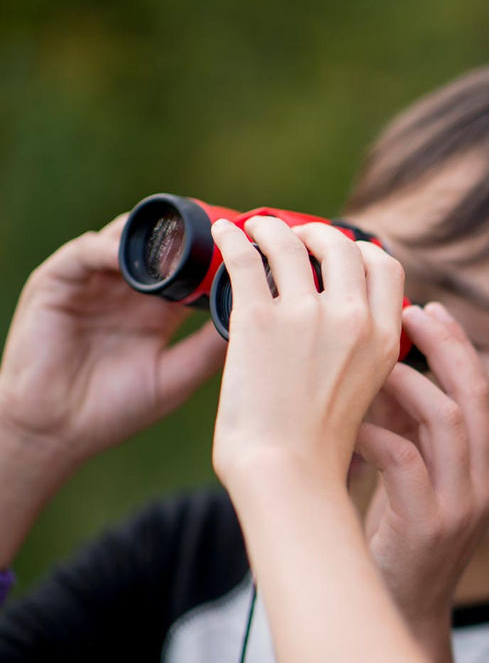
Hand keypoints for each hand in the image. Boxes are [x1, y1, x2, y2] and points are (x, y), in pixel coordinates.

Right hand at [0, 215, 225, 469]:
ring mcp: (94, 283)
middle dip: (189, 235)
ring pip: (126, 239)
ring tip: (180, 241)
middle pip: (161, 245)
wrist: (58, 430)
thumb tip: (257, 318)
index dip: (218, 256)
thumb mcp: (178, 375)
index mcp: (160, 310)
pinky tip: (130, 258)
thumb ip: (211, 346)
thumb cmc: (118, 409)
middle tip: (220, 231)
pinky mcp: (57, 282)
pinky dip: (109, 248)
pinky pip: (85, 252)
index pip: (192, 268)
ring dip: (152, 238)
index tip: (249, 249)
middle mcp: (129, 290)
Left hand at [210, 216, 403, 488]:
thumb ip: (359, 358)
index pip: (385, 267)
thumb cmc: (318, 450)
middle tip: (292, 239)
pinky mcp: (258, 321)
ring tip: (253, 228)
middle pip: (341, 244)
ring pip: (289, 240)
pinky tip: (222, 232)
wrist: (288, 475)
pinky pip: (243, 257)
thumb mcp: (365, 394)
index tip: (337, 254)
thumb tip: (340, 338)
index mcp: (385, 338)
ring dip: (269, 227)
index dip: (360, 250)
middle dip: (316, 233)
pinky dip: (232, 238)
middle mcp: (352, 319)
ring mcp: (306, 316)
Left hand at [357, 306, 488, 623]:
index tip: (428, 311)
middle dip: (446, 348)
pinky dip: (380, 434)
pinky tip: (351, 421)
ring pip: (451, 422)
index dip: (458, 348)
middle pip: (477, 396)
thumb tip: (383, 374)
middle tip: (411, 314)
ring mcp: (463, 505)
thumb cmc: (396, 544)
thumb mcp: (414, 484)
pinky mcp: (431, 525)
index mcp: (484, 467)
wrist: (401, 616)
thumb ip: (410, 434)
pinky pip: (408, 463)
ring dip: (410, 384)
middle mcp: (484, 481)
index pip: (482, 393)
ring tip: (372, 364)